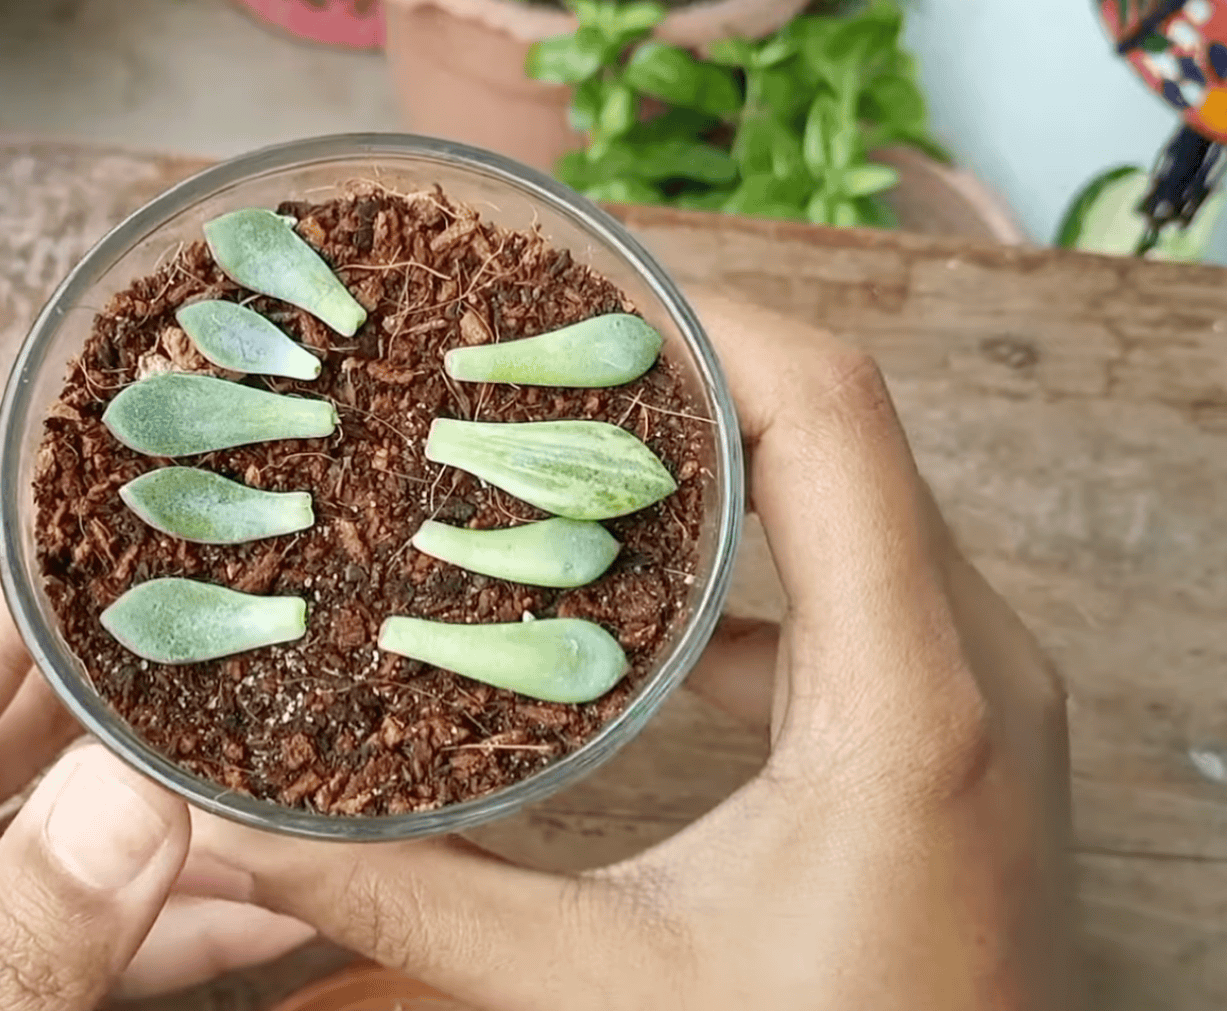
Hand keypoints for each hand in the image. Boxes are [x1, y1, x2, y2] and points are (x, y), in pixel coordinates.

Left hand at [0, 574, 312, 1010]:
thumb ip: (13, 944)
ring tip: (304, 757)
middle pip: (12, 737)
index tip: (179, 526)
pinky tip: (281, 903)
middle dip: (143, 693)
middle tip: (275, 628)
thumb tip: (136, 789)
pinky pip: (88, 927)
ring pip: (68, 831)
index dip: (57, 593)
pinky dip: (181, 921)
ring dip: (183, 813)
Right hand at [187, 293, 1074, 1010]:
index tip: (565, 287)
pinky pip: (861, 584)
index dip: (699, 316)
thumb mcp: (609, 997)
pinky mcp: (966, 730)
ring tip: (559, 443)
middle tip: (523, 351)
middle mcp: (977, 664)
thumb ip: (417, 906)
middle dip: (680, 368)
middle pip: (838, 431)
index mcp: (908, 698)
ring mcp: (986, 694)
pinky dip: (748, 557)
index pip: (826, 413)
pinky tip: (628, 598)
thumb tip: (240, 839)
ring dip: (715, 456)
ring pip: (854, 499)